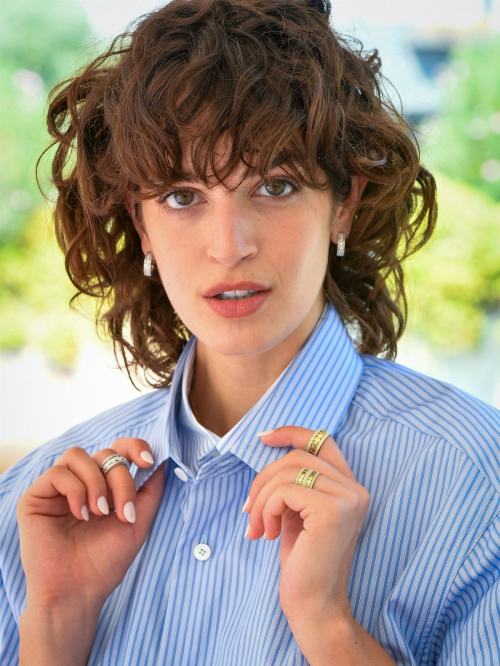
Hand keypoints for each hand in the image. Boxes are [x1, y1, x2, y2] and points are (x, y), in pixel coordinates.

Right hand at [16, 438, 164, 609]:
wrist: (77, 592)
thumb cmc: (106, 562)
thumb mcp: (138, 522)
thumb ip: (150, 491)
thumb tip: (162, 461)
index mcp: (105, 485)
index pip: (118, 449)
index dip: (133, 447)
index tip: (147, 462)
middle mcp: (81, 481)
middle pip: (104, 454)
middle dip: (120, 480)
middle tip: (122, 512)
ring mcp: (57, 488)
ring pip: (78, 455)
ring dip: (96, 483)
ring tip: (99, 513)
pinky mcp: (36, 497)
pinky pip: (57, 473)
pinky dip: (75, 490)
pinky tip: (80, 515)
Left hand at [242, 426, 369, 624]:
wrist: (314, 605)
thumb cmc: (302, 561)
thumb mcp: (298, 511)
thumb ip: (295, 481)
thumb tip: (271, 444)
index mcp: (350, 487)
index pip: (323, 440)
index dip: (292, 432)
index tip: (263, 438)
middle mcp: (355, 489)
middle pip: (297, 457)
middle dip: (263, 479)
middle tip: (249, 510)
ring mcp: (347, 499)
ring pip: (287, 472)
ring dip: (261, 498)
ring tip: (257, 526)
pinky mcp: (331, 512)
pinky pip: (284, 490)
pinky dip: (266, 509)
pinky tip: (267, 534)